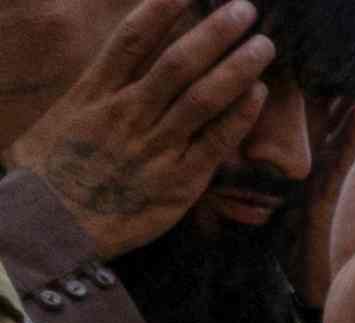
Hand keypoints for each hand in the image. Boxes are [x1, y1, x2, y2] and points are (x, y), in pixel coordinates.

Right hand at [16, 0, 269, 257]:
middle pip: (177, 62)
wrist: (50, 228)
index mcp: (94, 92)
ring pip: (201, 97)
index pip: (132, 40)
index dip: (162, 11)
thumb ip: (91, 94)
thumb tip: (112, 72)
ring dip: (237, 67)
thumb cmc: (49, 174)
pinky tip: (259, 93)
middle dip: (213, 31)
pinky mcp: (177, 182)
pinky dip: (238, 115)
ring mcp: (153, 147)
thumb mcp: (59, 121)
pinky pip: (215, 142)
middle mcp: (126, 113)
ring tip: (264, 44)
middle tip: (245, 8)